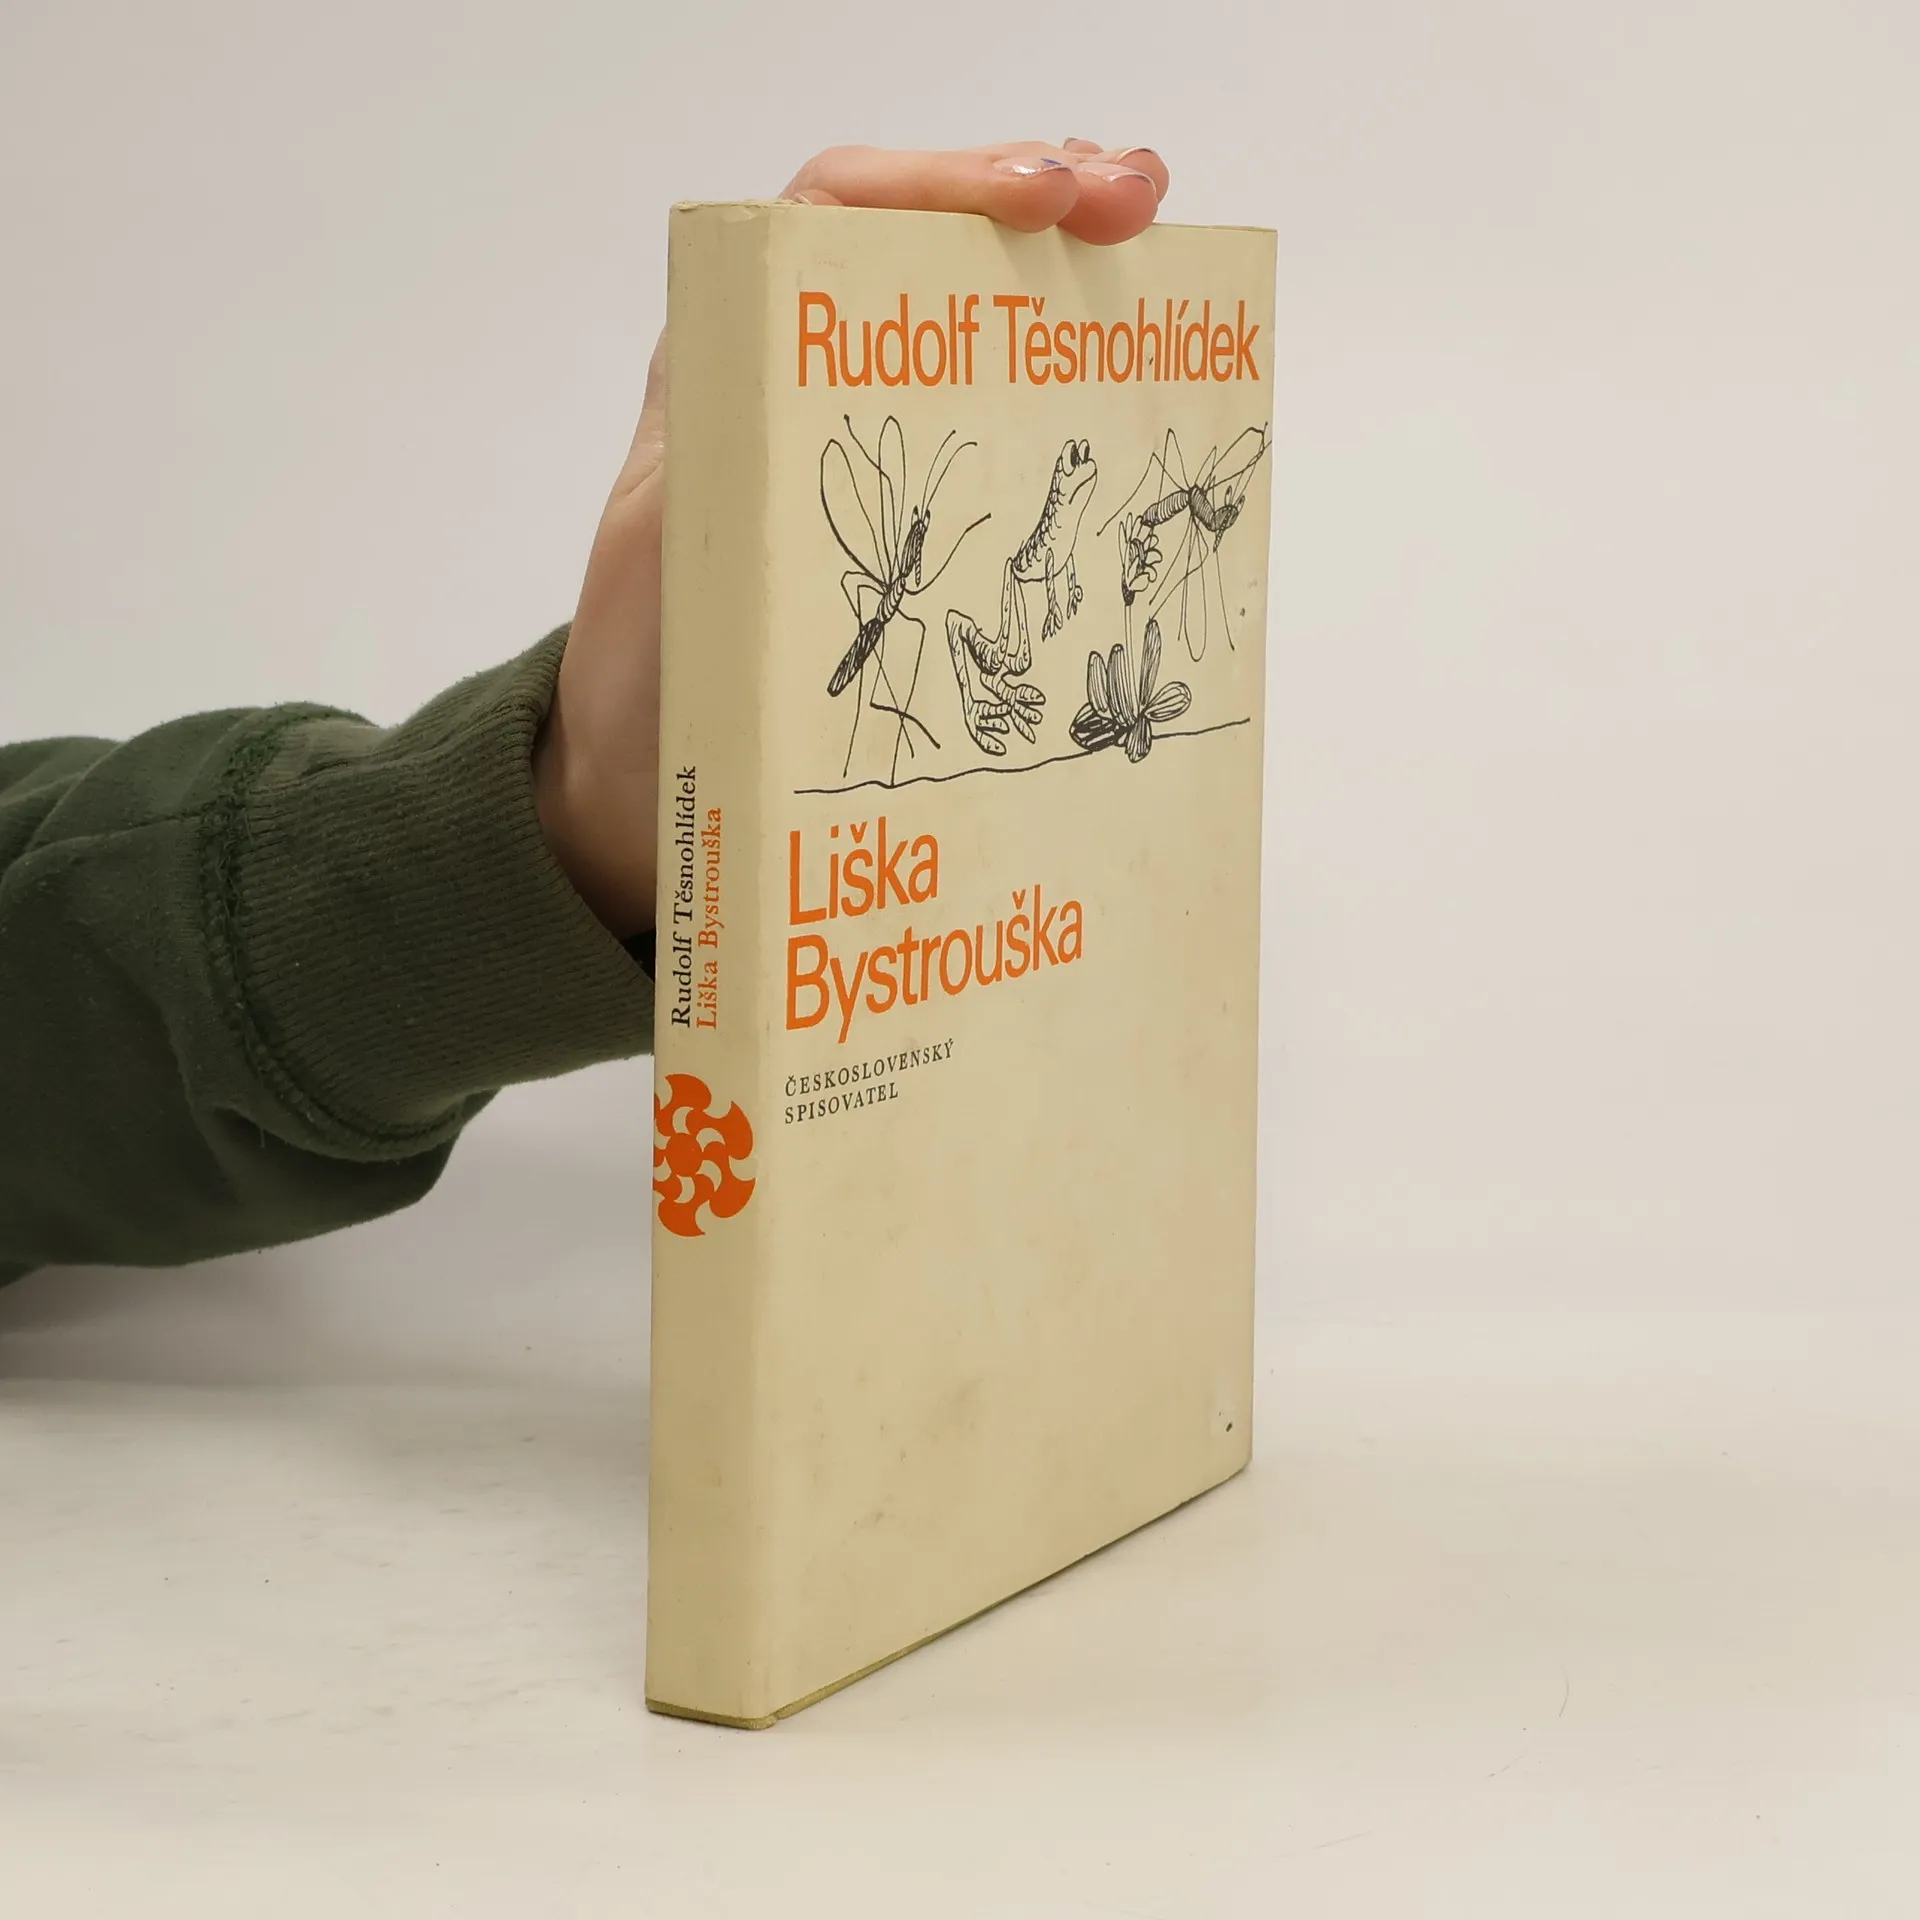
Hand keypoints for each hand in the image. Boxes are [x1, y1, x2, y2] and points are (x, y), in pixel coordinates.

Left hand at [533, 139, 1169, 939]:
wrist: (650, 786)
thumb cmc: (646, 684)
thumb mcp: (666, 572)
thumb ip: (715, 492)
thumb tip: (781, 432)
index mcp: (729, 370)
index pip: (830, 214)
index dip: (937, 184)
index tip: (1042, 198)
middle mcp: (796, 381)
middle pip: (920, 239)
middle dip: (1036, 195)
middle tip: (1136, 201)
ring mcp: (856, 442)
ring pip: (966, 312)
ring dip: (1060, 269)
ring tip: (1147, 247)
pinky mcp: (902, 514)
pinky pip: (987, 417)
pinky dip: (1060, 383)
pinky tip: (1125, 383)